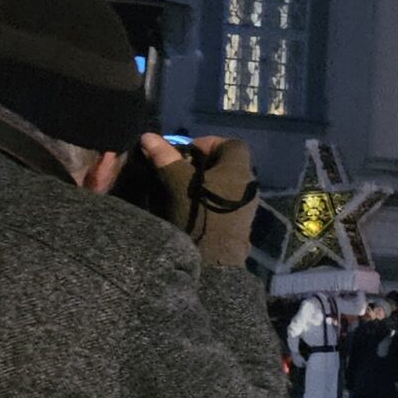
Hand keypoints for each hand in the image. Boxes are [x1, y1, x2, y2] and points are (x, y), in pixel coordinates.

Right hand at [142, 135, 257, 267]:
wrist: (213, 260)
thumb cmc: (198, 215)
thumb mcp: (177, 183)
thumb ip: (165, 158)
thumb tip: (149, 136)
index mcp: (239, 170)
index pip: (232, 144)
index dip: (209, 143)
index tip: (187, 151)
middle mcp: (249, 185)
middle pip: (228, 164)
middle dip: (204, 163)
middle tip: (181, 169)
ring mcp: (248, 206)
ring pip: (227, 184)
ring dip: (206, 182)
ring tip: (183, 188)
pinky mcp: (242, 223)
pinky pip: (227, 201)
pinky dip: (212, 198)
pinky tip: (194, 206)